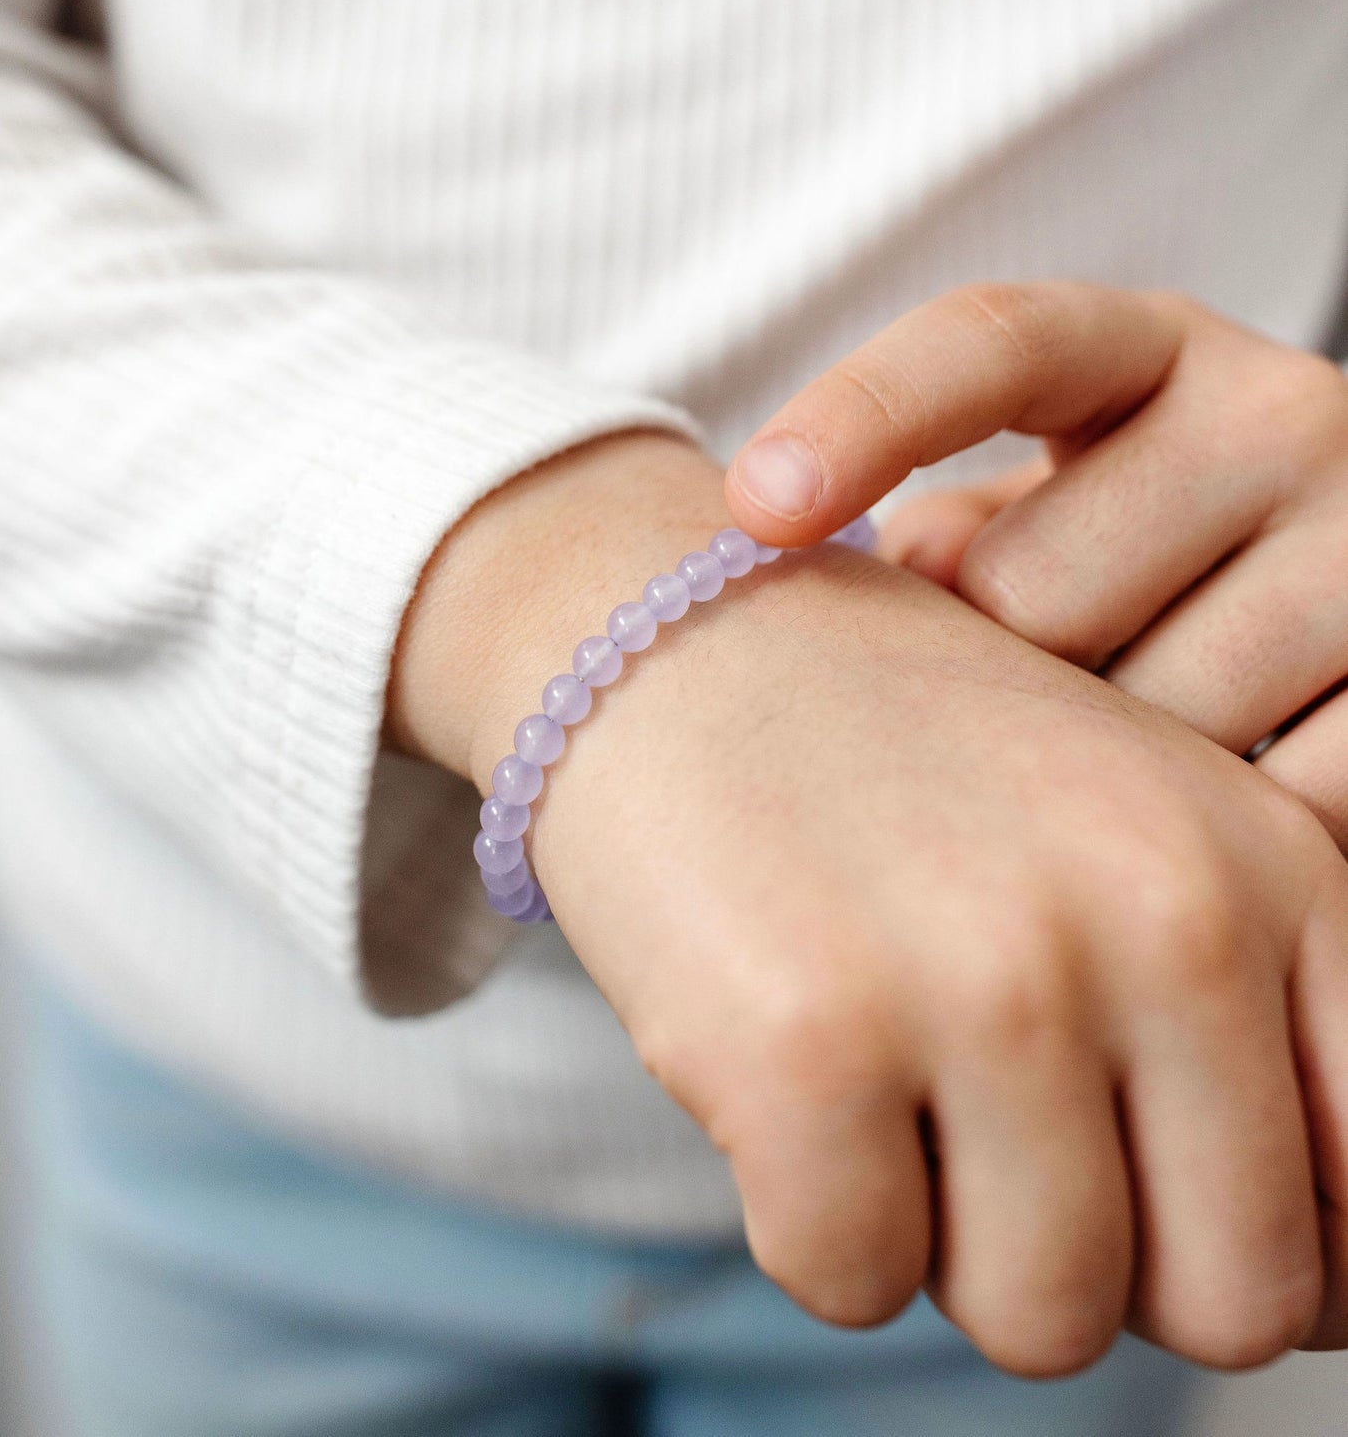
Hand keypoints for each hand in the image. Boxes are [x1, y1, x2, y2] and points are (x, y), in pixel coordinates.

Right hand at [391, 429, 1347, 1373]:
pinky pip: (855, 1283)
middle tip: (994, 1125)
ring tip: (889, 1076)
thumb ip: (1254, 1036)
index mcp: (1270, 868)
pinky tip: (785, 1068)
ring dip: (951, 1245)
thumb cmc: (917, 767)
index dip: (1268, 1237)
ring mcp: (989, 982)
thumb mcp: (1136, 835)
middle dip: (1110, 1263)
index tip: (1152, 1180)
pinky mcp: (809, 1044)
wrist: (676, 636)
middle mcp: (1163, 920)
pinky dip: (811, 1218)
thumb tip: (1325, 1301)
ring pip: (1046, 1322)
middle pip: (1232, 1304)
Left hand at [722, 282, 1347, 839]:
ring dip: (1108, 774)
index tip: (756, 505)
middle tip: (1057, 679)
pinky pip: (1271, 813)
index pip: (991, 344)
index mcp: (1153, 349)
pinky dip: (1224, 845)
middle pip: (1032, 590)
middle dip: (1004, 673)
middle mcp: (1282, 414)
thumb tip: (873, 603)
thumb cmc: (1162, 571)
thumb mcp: (1061, 508)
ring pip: (1143, 726)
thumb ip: (957, 540)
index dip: (864, 415)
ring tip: (1152, 735)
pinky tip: (1229, 811)